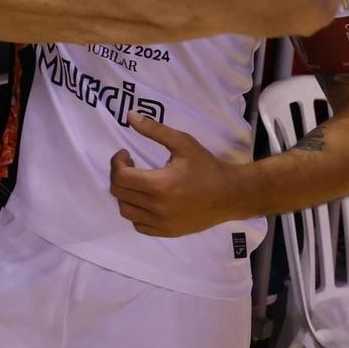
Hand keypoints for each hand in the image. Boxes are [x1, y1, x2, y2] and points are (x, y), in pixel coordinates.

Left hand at [109, 114, 240, 236]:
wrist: (231, 195)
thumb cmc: (207, 167)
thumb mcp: (183, 143)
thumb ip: (154, 130)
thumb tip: (129, 115)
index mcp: (160, 185)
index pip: (120, 177)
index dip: (117, 162)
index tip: (126, 154)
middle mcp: (158, 208)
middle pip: (119, 194)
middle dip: (118, 176)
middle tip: (130, 165)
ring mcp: (162, 223)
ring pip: (126, 211)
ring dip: (124, 194)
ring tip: (137, 182)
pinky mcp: (168, 232)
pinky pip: (140, 225)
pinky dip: (136, 212)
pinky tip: (145, 200)